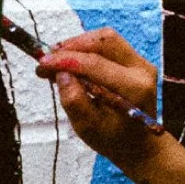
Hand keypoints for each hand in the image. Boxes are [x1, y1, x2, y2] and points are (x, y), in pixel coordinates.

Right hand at [37, 27, 160, 170]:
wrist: (138, 145)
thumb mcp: (88, 128)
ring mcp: (141, 62)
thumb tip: (60, 73)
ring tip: (59, 60)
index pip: (95, 63)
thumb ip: (74, 100)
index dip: (65, 60)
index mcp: (133, 89)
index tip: (42, 63)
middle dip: (73, 46)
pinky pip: (109, 45)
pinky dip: (88, 49)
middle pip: (104, 41)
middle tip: (49, 60)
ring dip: (79, 45)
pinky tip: (73, 62)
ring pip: (106, 38)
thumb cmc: (113, 139)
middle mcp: (142, 70)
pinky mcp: (135, 60)